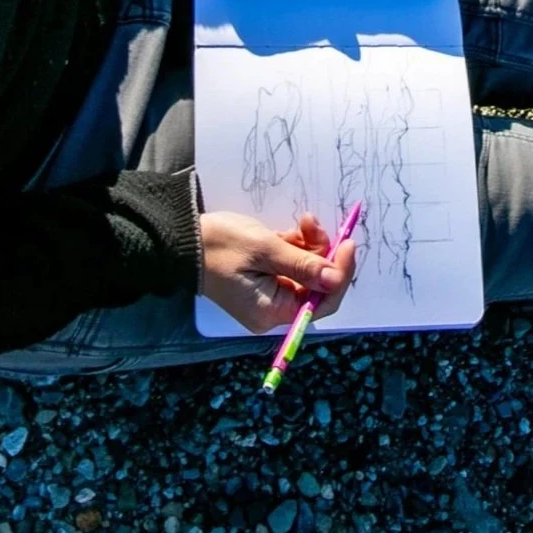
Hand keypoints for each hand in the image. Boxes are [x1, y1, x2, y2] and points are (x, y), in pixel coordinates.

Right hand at [198, 209, 358, 334]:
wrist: (183, 237)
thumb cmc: (219, 245)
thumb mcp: (264, 250)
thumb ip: (303, 265)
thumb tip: (336, 278)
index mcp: (272, 311)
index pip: (321, 303)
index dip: (340, 274)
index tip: (349, 244)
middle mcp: (273, 308)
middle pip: (316, 286)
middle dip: (323, 254)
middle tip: (315, 225)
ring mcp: (270, 291)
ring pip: (307, 270)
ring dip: (310, 245)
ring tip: (303, 221)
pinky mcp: (266, 275)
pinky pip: (293, 264)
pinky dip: (297, 245)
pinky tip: (292, 229)